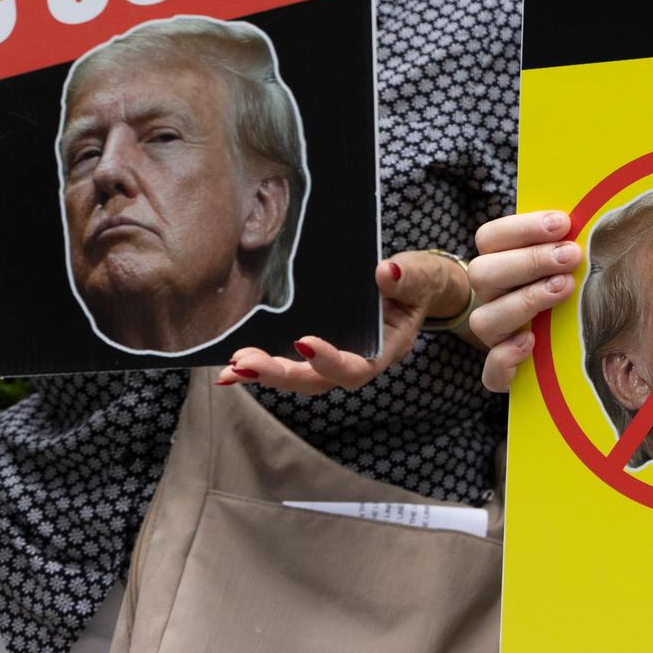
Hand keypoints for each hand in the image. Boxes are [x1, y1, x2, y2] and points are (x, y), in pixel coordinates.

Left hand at [218, 251, 470, 394]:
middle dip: (281, 374)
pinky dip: (261, 368)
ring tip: (233, 368)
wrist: (412, 286)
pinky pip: (289, 363)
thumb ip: (409, 278)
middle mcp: (359, 360)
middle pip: (318, 381)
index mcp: (386, 348)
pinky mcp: (318, 349)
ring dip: (265, 374)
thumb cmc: (416, 282)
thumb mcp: (420, 275)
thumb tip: (386, 272)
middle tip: (246, 364)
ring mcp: (336, 357)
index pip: (358, 366)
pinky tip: (231, 370)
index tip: (305, 342)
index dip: (331, 361)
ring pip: (300, 377)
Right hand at [467, 211, 580, 391]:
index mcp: (500, 263)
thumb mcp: (569, 262)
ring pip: (484, 319)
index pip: (491, 237)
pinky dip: (506, 357)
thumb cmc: (571, 287)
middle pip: (483, 272)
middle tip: (571, 255)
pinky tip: (532, 342)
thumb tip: (594, 213)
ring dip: (523, 301)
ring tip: (564, 289)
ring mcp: (494, 335)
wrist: (568, 346)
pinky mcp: (502, 372)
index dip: (522, 228)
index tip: (562, 223)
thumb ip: (570, 241)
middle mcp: (491, 297)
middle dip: (529, 261)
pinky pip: (491, 371)